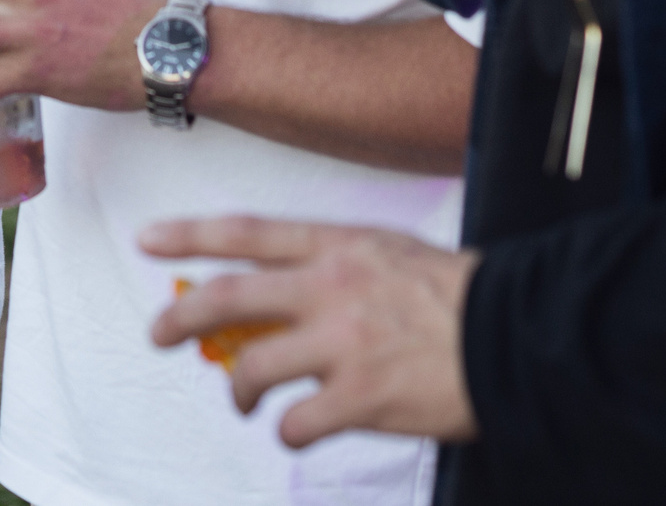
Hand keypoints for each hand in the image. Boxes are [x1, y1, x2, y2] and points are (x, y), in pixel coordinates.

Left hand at [141, 217, 480, 445]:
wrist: (517, 334)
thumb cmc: (458, 296)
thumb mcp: (390, 254)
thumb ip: (333, 267)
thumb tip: (279, 294)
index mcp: (339, 247)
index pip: (247, 233)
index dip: (190, 235)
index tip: (148, 239)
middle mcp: (332, 288)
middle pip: (229, 297)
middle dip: (181, 318)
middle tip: (160, 334)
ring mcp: (343, 344)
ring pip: (253, 367)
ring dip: (238, 390)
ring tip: (246, 401)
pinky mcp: (360, 397)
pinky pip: (295, 422)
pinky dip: (287, 431)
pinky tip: (298, 430)